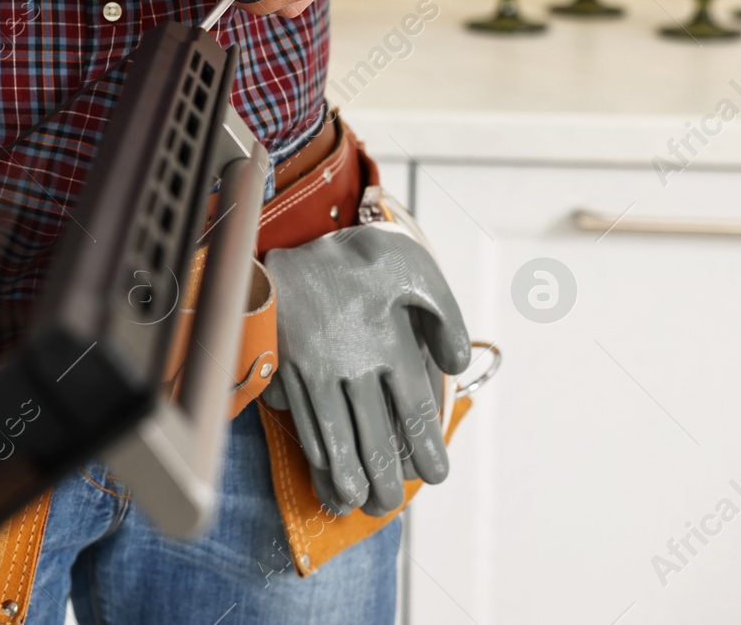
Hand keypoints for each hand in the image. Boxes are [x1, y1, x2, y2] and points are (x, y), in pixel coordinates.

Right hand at [261, 223, 469, 516]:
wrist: (285, 239)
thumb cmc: (356, 256)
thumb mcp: (415, 269)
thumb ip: (445, 316)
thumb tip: (456, 366)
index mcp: (389, 343)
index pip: (414, 412)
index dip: (426, 450)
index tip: (433, 475)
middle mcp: (352, 363)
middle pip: (374, 435)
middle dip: (385, 477)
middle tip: (390, 502)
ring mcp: (314, 369)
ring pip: (336, 437)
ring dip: (349, 476)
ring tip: (358, 502)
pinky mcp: (284, 368)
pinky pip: (303, 420)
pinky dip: (315, 452)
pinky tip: (324, 469)